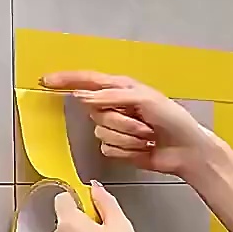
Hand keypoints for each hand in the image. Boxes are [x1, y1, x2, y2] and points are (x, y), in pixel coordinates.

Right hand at [40, 71, 219, 178]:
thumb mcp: (143, 99)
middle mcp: (115, 106)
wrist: (186, 149)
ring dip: (127, 138)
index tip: (46, 81)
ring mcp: (116, 128)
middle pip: (96, 113)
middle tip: (144, 124)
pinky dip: (128, 151)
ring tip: (147, 137)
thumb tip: (81, 96)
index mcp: (121, 88)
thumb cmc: (173, 119)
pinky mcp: (119, 148)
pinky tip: (144, 149)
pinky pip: (109, 149)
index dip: (65, 80)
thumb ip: (110, 96)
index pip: (86, 80)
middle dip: (120, 121)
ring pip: (102, 134)